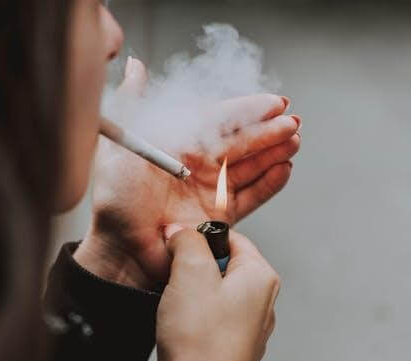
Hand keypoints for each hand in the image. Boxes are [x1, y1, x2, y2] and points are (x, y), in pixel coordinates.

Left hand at [75, 58, 300, 288]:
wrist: (121, 245)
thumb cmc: (116, 196)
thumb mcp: (122, 143)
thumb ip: (132, 102)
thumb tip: (136, 66)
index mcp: (180, 142)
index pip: (220, 119)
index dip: (247, 109)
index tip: (273, 102)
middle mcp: (198, 164)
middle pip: (240, 142)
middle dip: (268, 130)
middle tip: (292, 121)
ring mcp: (211, 189)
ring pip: (250, 166)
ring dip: (273, 153)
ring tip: (294, 141)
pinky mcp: (220, 216)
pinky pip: (251, 196)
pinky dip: (269, 184)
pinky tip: (284, 168)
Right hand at [156, 228, 279, 360]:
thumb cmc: (200, 338)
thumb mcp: (190, 272)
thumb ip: (188, 240)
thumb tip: (182, 230)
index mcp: (261, 277)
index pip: (232, 237)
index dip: (200, 238)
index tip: (179, 246)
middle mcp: (263, 301)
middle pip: (224, 264)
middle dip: (195, 266)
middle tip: (177, 278)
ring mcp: (251, 327)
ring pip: (216, 291)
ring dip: (192, 292)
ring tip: (179, 306)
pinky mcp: (235, 346)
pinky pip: (213, 317)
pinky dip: (196, 316)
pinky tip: (183, 326)